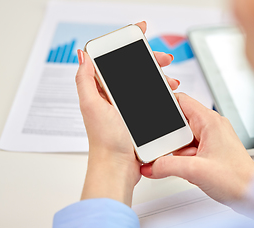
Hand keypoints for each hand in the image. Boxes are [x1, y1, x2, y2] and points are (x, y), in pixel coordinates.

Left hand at [77, 21, 179, 205]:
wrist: (118, 167)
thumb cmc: (105, 141)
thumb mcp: (92, 106)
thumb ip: (85, 80)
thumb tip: (83, 56)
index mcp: (102, 90)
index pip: (114, 60)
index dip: (127, 45)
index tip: (140, 34)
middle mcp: (114, 96)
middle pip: (134, 69)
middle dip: (151, 60)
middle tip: (164, 59)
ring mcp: (128, 106)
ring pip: (146, 83)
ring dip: (160, 77)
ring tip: (171, 81)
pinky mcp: (139, 117)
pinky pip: (153, 98)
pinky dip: (162, 93)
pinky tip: (169, 94)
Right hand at [141, 93, 253, 205]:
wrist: (251, 195)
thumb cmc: (237, 179)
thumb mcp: (195, 171)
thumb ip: (167, 166)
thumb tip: (151, 165)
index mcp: (210, 122)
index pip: (181, 101)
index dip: (164, 103)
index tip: (151, 111)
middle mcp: (212, 126)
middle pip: (179, 122)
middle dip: (169, 137)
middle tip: (164, 150)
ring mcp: (212, 138)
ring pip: (184, 137)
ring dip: (177, 151)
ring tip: (183, 163)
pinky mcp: (212, 150)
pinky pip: (190, 148)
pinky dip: (184, 158)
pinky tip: (187, 168)